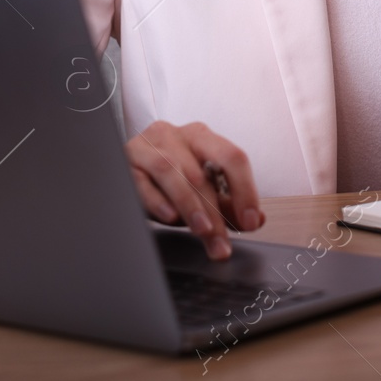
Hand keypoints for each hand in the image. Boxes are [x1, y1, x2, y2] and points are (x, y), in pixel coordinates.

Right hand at [125, 121, 264, 259]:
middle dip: (215, 214)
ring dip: (190, 206)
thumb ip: (227, 204)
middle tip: (221, 243)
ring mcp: (147, 146)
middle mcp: (175, 136)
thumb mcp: (200, 188)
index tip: (249, 221)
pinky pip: (140, 181)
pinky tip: (169, 217)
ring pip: (171, 172)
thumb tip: (255, 220)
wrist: (127, 163)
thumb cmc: (167, 175)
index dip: (245, 190)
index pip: (232, 157)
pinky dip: (157, 201)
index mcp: (201, 137)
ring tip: (202, 230)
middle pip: (201, 173)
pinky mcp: (125, 162)